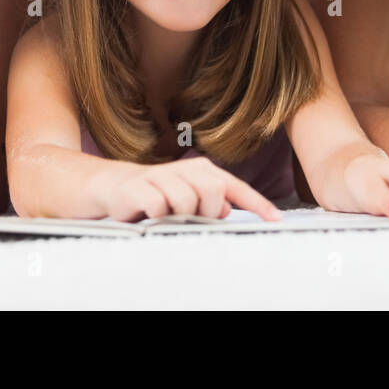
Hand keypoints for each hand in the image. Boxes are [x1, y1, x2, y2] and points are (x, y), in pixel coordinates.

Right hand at [94, 156, 281, 221]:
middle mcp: (184, 169)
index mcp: (201, 170)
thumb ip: (210, 203)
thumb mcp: (187, 198)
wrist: (112, 187)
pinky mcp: (139, 188)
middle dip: (208, 210)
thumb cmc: (156, 195)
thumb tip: (228, 209)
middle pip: (214, 190)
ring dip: (180, 215)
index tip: (275, 219)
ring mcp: (161, 176)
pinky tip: (149, 213)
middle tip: (193, 217)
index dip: (257, 203)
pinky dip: (158, 216)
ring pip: (187, 201)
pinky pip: (160, 208)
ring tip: (167, 215)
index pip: (235, 186)